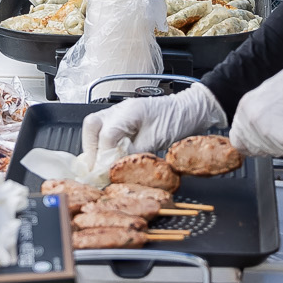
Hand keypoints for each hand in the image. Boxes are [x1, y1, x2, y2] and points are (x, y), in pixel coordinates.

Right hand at [80, 82, 224, 161]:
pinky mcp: (125, 119)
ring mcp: (121, 112)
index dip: (103, 156)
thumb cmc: (179, 120)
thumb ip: (133, 153)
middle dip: (91, 148)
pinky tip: (111, 156)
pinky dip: (105, 144)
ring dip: (96, 146)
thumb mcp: (157, 140)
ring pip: (96, 127)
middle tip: (95, 168)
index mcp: (129, 111)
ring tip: (101, 164)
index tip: (104, 172)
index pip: (106, 135)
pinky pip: (106, 130)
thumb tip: (115, 167)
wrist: (192, 109)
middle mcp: (121, 109)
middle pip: (91, 126)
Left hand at [229, 57, 282, 156]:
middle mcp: (252, 122)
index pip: (237, 140)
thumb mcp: (263, 95)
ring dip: (281, 144)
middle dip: (266, 145)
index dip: (248, 144)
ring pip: (272, 152)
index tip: (256, 144)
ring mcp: (267, 133)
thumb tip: (252, 130)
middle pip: (254, 149)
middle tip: (279, 132)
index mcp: (244, 109)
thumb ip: (254, 114)